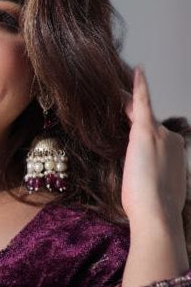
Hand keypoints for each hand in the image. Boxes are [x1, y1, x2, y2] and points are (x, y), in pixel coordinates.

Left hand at [120, 67, 188, 286]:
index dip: (145, 137)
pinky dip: (139, 88)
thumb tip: (142, 180)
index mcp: (173, 154)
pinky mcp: (144, 131)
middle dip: (132, 123)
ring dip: (127, 108)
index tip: (139, 137)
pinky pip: (141, 103)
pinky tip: (136, 72)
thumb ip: (149, 177)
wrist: (157, 214)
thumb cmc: (152, 210)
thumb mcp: (152, 191)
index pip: (155, 138)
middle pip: (146, 125)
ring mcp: (159, 134)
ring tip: (113, 96)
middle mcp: (170, 139)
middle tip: (117, 116)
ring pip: (140, 116)